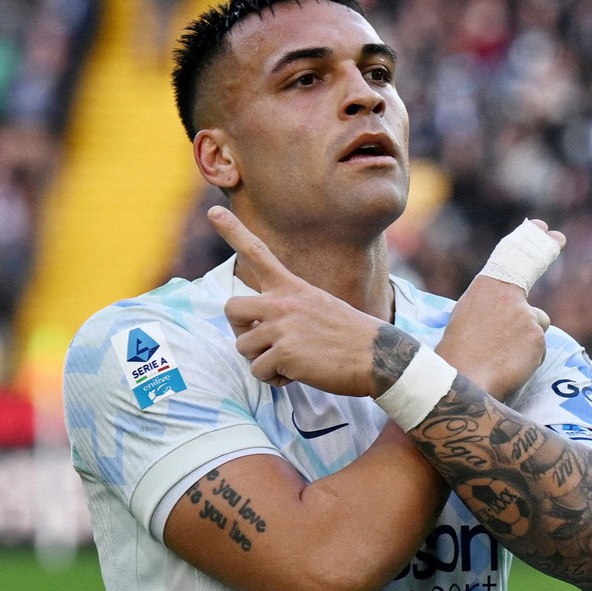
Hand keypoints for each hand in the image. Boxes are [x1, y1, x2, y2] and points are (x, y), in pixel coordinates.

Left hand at [207, 206, 385, 396]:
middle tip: (261, 341)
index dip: (233, 231)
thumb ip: (289, 309)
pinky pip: (259, 372)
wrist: (377, 356)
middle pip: (231, 307)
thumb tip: (263, 329)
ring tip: (290, 362)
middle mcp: (283, 302)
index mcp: (292, 288)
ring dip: (261, 361)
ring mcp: (282, 327)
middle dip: (239, 328)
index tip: (214, 211)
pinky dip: (274, 379)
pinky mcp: (285, 353)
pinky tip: (297, 375)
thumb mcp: (320, 306)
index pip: (258, 253)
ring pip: (243, 347)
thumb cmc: (350, 336)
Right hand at [435, 220, 564, 400]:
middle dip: (547, 251)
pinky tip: (509, 365)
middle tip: (557, 236)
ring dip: (525, 340)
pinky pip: (538, 348)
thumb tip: (522, 311)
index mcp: (485, 287)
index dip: (530, 240)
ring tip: (499, 355)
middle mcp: (509, 295)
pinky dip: (528, 358)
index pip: (511, 257)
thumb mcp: (467, 317)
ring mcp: (526, 315)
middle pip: (531, 285)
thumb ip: (493, 305)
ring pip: (535, 325)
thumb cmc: (456, 354)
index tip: (544, 228)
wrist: (458, 381)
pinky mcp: (538, 337)